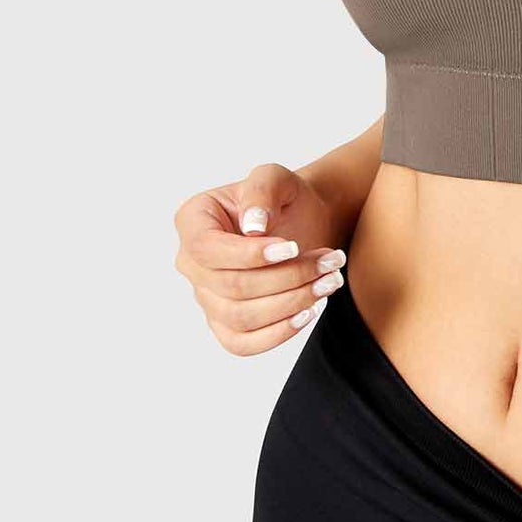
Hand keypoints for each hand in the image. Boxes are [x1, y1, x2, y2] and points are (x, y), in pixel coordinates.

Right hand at [172, 161, 346, 355]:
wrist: (304, 221)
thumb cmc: (285, 197)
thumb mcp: (277, 178)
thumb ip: (263, 191)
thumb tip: (253, 228)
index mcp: (193, 221)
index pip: (208, 249)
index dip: (250, 255)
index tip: (294, 247)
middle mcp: (191, 262)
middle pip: (231, 286)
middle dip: (287, 277)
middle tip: (331, 262)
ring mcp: (205, 296)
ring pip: (240, 317)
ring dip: (291, 303)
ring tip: (329, 281)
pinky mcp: (224, 323)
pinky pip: (241, 343)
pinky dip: (277, 334)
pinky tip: (308, 312)